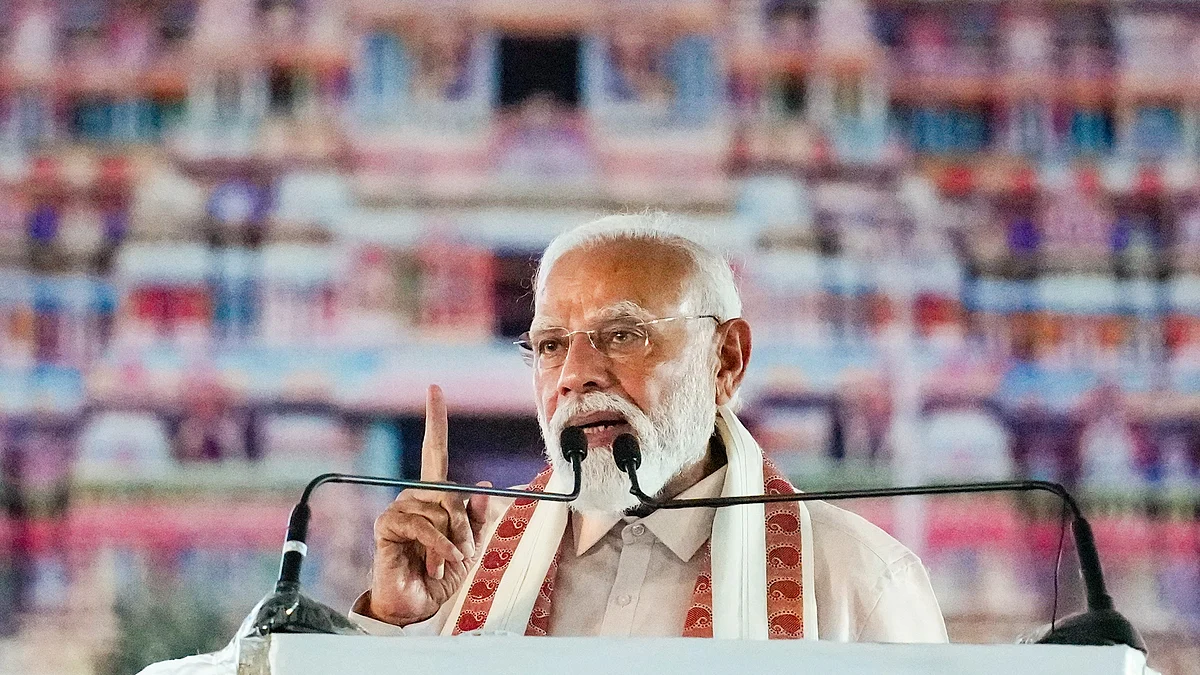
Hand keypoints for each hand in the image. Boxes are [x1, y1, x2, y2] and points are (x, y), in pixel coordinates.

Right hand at [368, 385, 490, 625]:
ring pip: (441, 509)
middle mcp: (414, 496)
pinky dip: (439, 545)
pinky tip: (440, 561)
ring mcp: (399, 508)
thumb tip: (484, 487)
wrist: (415, 604)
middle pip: (450, 490)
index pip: (434, 451)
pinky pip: (424, 525)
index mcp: (433, 496)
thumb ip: (477, 518)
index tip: (434, 389)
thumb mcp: (468, 545)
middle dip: (465, 522)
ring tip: (447, 560)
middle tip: (466, 550)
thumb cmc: (440, 574)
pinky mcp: (387, 525)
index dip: (435, 420)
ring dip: (453, 539)